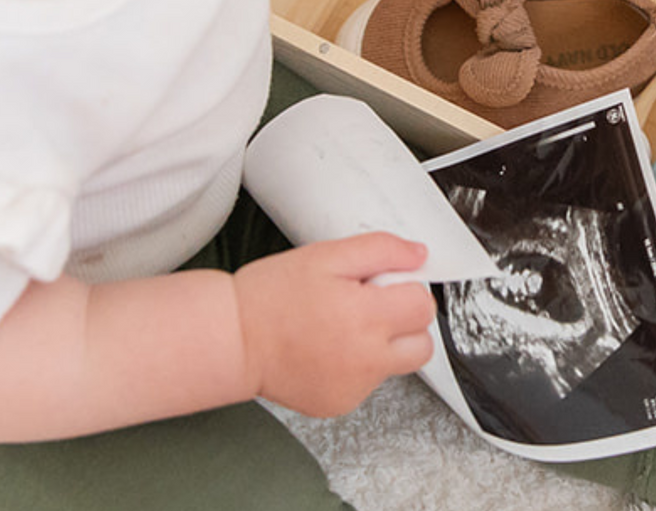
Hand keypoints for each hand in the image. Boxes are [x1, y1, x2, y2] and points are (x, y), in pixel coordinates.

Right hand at [233, 234, 434, 417]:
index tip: (386, 283)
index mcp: (365, 318)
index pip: (423, 306)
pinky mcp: (339, 404)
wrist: (232, 340)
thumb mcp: (328, 255)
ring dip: (387, 345)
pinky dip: (360, 366)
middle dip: (406, 320)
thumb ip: (382, 250)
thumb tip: (419, 255)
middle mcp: (364, 359)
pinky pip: (370, 383)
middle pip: (422, 343)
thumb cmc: (272, 296)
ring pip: (399, 364)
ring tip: (348, 326)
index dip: (407, 287)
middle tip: (372, 305)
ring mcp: (353, 388)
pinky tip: (331, 348)